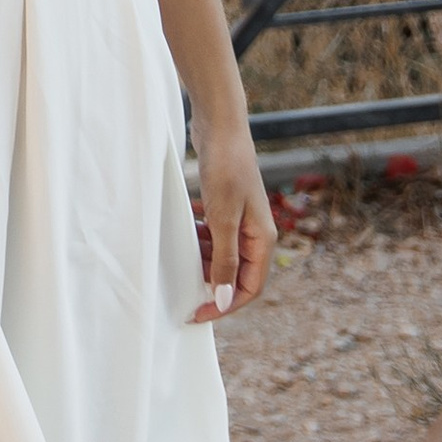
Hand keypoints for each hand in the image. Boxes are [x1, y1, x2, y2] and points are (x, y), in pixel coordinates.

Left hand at [191, 123, 273, 322]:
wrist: (220, 125)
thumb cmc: (226, 168)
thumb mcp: (223, 218)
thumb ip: (225, 259)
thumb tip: (225, 298)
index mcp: (263, 240)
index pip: (250, 288)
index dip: (225, 305)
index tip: (197, 315)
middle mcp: (255, 233)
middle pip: (237, 275)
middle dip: (212, 287)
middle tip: (183, 296)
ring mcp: (241, 220)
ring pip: (222, 256)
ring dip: (202, 264)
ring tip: (179, 266)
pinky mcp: (225, 208)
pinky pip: (213, 237)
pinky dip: (199, 242)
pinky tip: (183, 237)